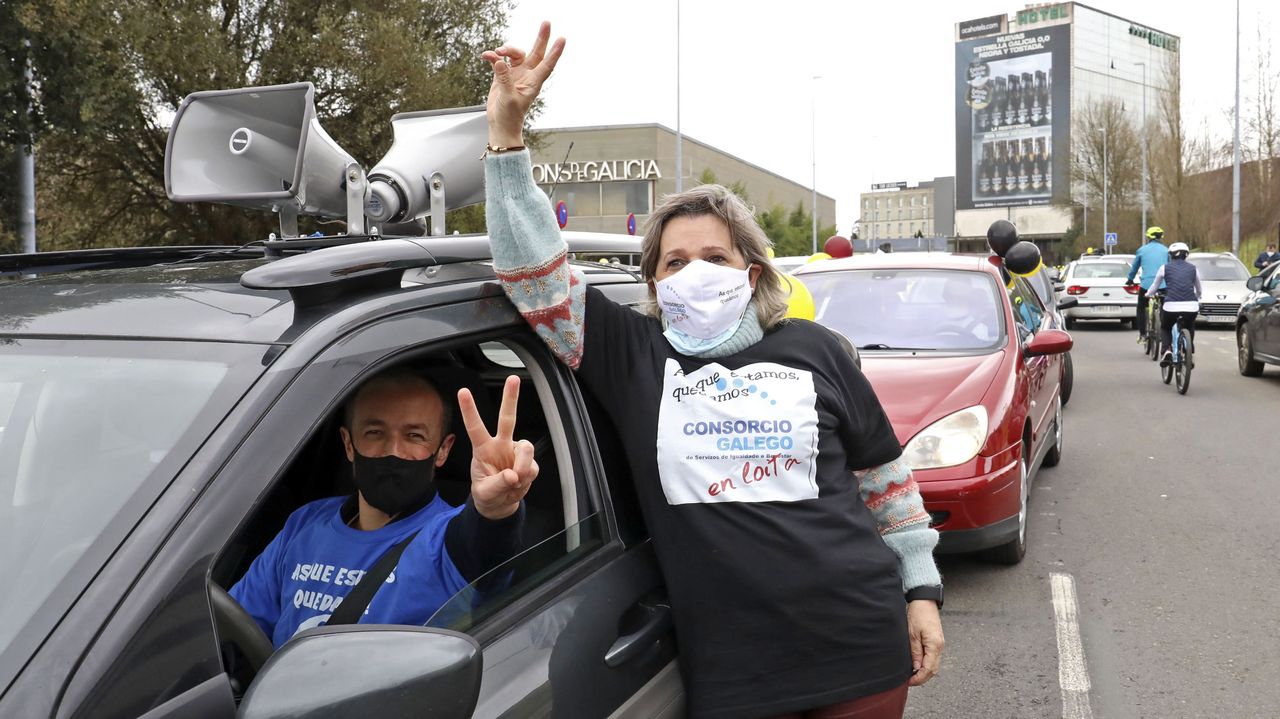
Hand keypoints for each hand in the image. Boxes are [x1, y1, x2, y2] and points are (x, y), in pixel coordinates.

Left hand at [458, 375, 538, 519]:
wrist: (500, 505)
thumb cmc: (487, 494)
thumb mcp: (485, 493)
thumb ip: (498, 484)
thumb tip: (513, 475)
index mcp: (482, 448)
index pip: (475, 427)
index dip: (469, 410)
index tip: (463, 392)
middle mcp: (500, 444)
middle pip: (507, 418)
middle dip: (511, 398)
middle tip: (513, 379)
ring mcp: (515, 452)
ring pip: (526, 448)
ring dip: (523, 465)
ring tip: (516, 480)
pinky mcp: (529, 462)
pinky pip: (533, 467)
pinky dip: (527, 479)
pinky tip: (519, 484)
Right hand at [481, 21, 565, 147]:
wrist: (501, 125)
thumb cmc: (510, 116)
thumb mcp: (509, 98)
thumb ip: (504, 79)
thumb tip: (500, 62)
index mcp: (533, 82)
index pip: (547, 64)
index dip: (555, 52)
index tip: (562, 39)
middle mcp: (526, 75)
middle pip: (536, 52)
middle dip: (541, 38)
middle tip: (546, 22)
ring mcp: (515, 74)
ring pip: (514, 54)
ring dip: (506, 49)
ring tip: (496, 52)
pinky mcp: (502, 76)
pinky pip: (499, 60)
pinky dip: (493, 56)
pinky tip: (486, 56)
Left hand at [907, 599, 943, 685]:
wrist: (925, 601)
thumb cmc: (918, 614)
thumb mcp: (912, 634)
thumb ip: (915, 652)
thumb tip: (915, 668)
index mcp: (934, 645)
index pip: (929, 669)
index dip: (919, 678)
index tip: (909, 681)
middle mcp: (940, 646)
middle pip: (933, 669)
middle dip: (922, 678)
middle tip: (909, 681)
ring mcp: (940, 644)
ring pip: (934, 664)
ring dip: (924, 671)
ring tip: (912, 674)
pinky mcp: (937, 641)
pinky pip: (933, 657)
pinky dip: (926, 664)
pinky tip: (917, 664)